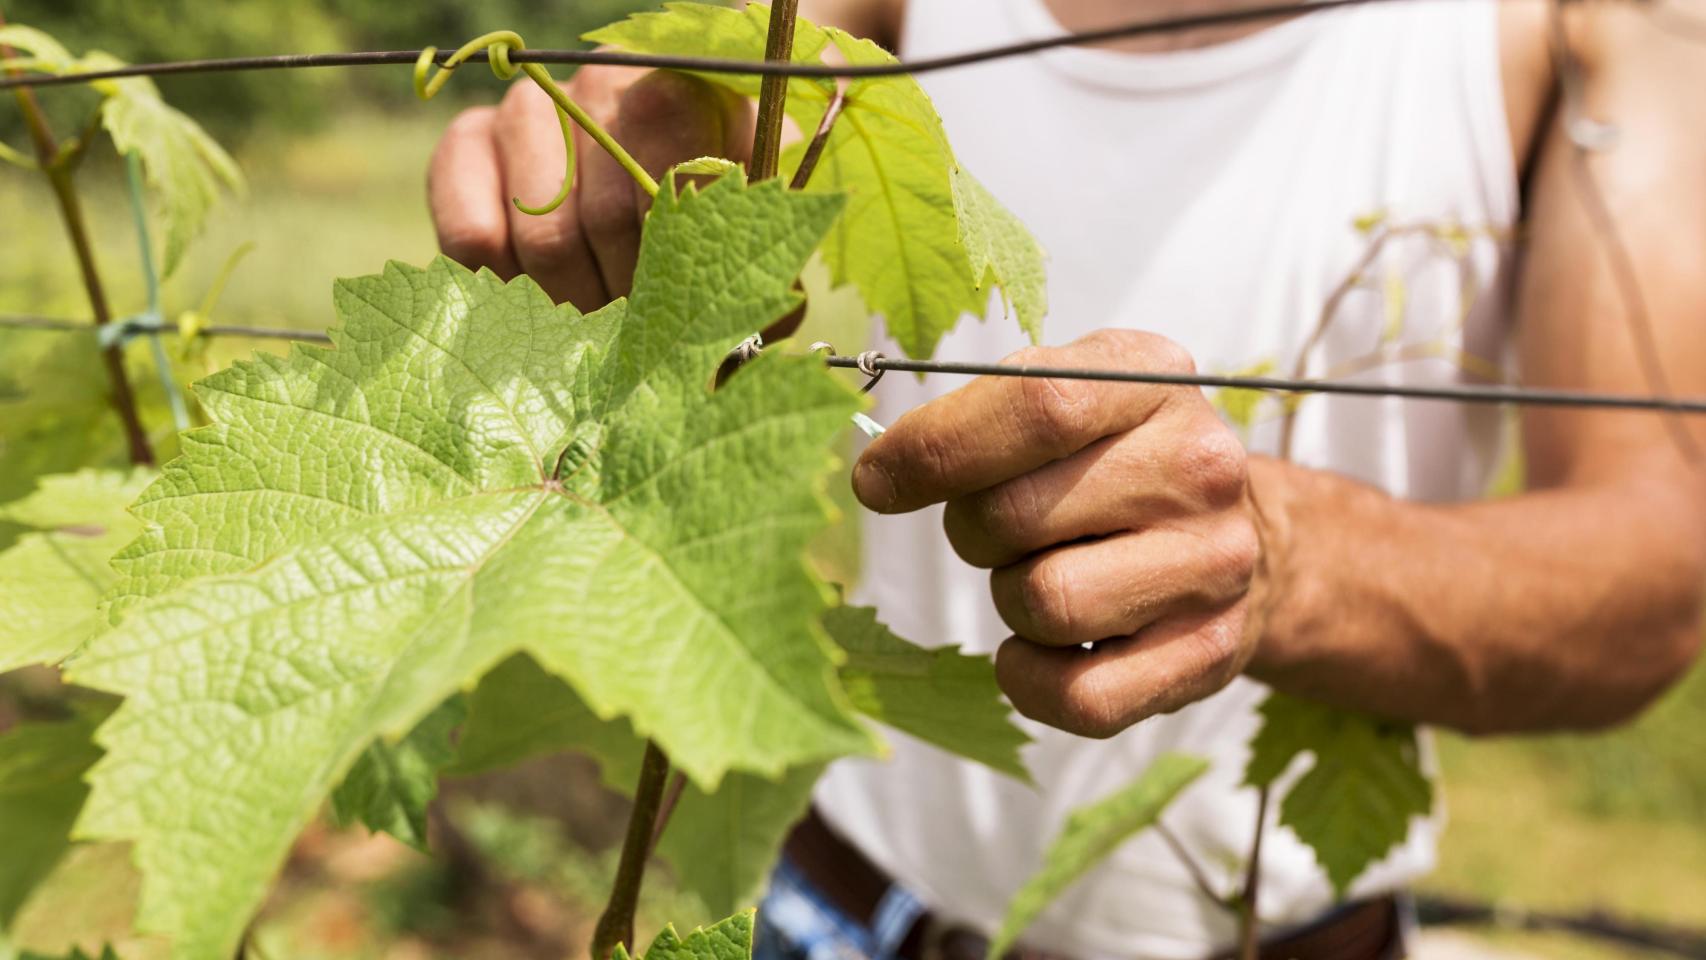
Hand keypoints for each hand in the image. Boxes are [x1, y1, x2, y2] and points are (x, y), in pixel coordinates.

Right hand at [428, 65, 752, 310]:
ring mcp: (529, 108)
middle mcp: (603, 82)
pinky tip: (538, 304)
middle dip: (627, 301)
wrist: (635, 165)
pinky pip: (472, 236)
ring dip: (574, 306)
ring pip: (543, 237)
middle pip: (607, 221)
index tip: (679, 316)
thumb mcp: (751, 228)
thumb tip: (754, 329)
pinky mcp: (467, 142)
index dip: (670, 269)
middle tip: (638, 338)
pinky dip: (507, 292)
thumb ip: (762, 267)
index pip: (670, 185)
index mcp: (687, 90)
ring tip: (596, 329)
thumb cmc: (709, 208)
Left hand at [853, 330, 1270, 737]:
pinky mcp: (1209, 654)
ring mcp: (1212, 565)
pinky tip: (1045, 647)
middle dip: (973, 530)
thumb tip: (881, 475)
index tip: (876, 480)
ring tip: (1044, 574)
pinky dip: (1033, 679)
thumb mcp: (1069, 397)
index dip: (935, 449)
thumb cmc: (1117, 461)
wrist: (1239, 539)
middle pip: (1015, 515)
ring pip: (1045, 604)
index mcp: (1152, 379)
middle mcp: (1200, 467)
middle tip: (999, 530)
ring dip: (1011, 598)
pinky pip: (1080, 697)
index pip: (1035, 405)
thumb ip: (981, 414)